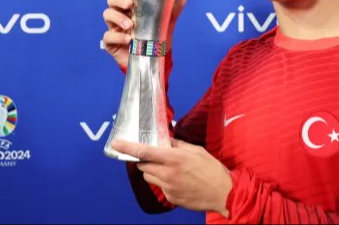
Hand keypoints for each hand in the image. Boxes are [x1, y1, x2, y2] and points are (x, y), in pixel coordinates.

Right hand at [102, 0, 186, 69]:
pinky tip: (128, 40)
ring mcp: (114, 28)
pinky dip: (117, 37)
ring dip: (118, 18)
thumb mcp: (166, 23)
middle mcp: (121, 14)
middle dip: (118, 0)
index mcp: (131, 6)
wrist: (154, 60)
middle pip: (111, 0)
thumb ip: (173, 11)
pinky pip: (107, 37)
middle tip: (129, 4)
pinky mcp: (111, 43)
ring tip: (130, 25)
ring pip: (107, 15)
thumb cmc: (156, 38)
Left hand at [111, 139, 231, 216]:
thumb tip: (167, 140)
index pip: (145, 152)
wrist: (223, 193)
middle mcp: (168, 173)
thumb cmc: (213, 170)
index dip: (127, 147)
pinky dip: (164, 181)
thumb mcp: (197, 151)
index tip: (116, 143)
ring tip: (169, 169)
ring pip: (149, 177)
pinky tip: (179, 180)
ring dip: (153, 171)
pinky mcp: (170, 197)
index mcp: (174, 159)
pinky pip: (160, 187)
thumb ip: (179, 145)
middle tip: (155, 156)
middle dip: (145, 159)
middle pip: (143, 165)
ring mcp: (167, 187)